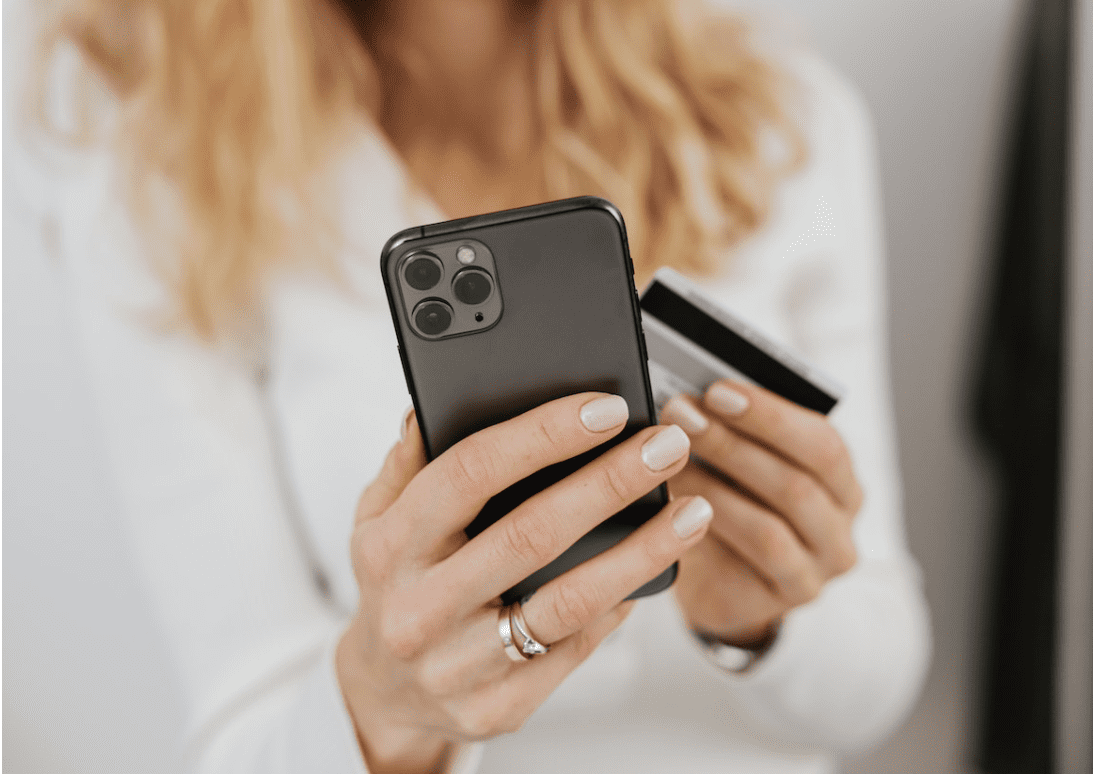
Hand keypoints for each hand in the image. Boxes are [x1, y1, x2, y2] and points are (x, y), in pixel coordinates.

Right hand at [337, 393, 710, 771]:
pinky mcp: (500, 707)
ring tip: (693, 511)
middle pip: (532, 534)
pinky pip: (577, 647)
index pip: (470, 472)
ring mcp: (459, 665)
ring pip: (570, 601)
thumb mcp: (377, 518)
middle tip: (667, 446)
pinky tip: (654, 566)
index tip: (605, 409)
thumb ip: (409, 462)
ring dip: (642, 551)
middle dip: (611, 482)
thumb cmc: (397, 585)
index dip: (543, 434)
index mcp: (390, 546)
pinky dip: (621, 603)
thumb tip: (435, 407)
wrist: (384, 694)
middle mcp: (420, 608)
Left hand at [661, 380, 862, 646]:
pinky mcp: (782, 601)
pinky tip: (673, 508)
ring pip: (770, 527)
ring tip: (668, 458)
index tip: (716, 390)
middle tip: (681, 414)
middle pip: (797, 483)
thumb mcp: (738, 463)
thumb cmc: (732, 502)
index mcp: (841, 481)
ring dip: (714, 487)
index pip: (821, 442)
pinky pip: (746, 567)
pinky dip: (709, 530)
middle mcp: (840, 528)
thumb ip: (733, 429)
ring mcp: (816, 571)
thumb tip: (693, 393)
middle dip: (732, 443)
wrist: (721, 582)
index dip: (769, 415)